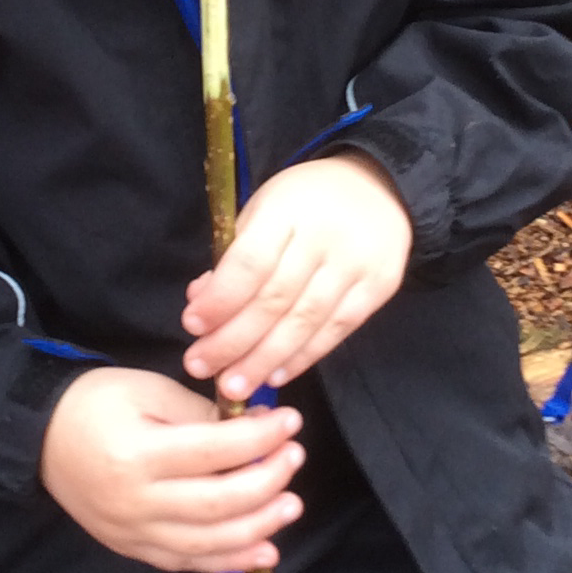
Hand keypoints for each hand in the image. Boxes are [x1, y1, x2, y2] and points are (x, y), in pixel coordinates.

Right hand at [40, 367, 303, 572]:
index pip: (213, 452)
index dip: (259, 439)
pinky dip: (229, 561)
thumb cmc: (97, 402)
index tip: (290, 421)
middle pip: (216, 504)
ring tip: (291, 506)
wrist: (41, 437)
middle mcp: (135, 503)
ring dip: (258, 527)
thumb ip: (200, 414)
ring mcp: (133, 533)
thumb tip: (254, 430)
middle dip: (267, 481)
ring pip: (208, 543)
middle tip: (295, 457)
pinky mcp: (133, 549)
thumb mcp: (148, 391)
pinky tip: (263, 550)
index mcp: (137, 455)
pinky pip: (188, 563)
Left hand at [181, 152, 411, 404]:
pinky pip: (337, 331)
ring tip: (234, 385)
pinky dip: (303, 357)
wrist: (378, 187)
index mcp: (288, 209)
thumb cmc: (305, 200)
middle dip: (234, 340)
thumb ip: (234, 254)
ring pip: (305, 322)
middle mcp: (324, 237)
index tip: (192, 326)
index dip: (220, 299)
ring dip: (264, 359)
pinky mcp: (379, 287)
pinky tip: (276, 374)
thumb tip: (200, 300)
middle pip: (275, 299)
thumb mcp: (264, 207)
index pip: (251, 262)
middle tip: (201, 367)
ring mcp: (356, 264)